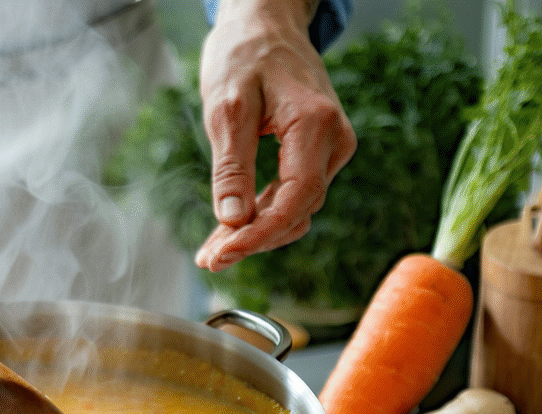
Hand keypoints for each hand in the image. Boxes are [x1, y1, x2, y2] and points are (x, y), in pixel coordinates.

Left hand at [195, 0, 354, 271]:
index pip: (295, 199)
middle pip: (297, 211)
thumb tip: (232, 219)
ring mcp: (330, 148)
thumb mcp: (227, 108)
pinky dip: (261, 214)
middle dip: (252, 240)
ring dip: (255, 233)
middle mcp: (334, 140)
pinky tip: (229, 230)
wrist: (265, 25)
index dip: (260, 235)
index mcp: (316, 125)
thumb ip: (232, 166)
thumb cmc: (244, 56)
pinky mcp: (318, 154)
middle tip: (207, 259)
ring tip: (211, 251)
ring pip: (295, 209)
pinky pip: (292, 195)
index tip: (223, 256)